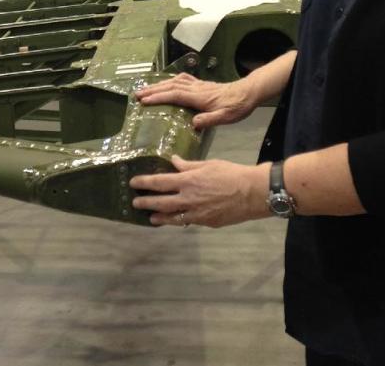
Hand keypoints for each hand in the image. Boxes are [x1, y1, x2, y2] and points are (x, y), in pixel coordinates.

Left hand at [130, 155, 270, 227]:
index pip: (160, 182)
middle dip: (145, 202)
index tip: (133, 183)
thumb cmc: (231, 173)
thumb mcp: (208, 164)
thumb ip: (189, 165)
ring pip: (171, 217)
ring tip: (150, 217)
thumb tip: (174, 161)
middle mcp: (188, 198)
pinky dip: (177, 221)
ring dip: (158, 216)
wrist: (251, 193)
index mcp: (188, 180)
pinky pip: (186, 222)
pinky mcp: (205, 222)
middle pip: (160, 202)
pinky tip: (173, 220)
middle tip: (135, 202)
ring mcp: (196, 213)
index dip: (144, 183)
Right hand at [134, 73, 257, 129]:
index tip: (144, 101)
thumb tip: (193, 124)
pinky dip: (172, 80)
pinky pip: (183, 80)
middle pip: (171, 87)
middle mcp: (197, 89)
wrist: (248, 92)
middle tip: (137, 95)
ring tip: (145, 89)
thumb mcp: (226, 117)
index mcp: (200, 97)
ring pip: (175, 82)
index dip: (159, 98)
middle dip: (153, 90)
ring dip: (159, 85)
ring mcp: (199, 85)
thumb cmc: (237, 106)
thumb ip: (210, 120)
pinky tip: (168, 83)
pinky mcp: (202, 84)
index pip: (175, 96)